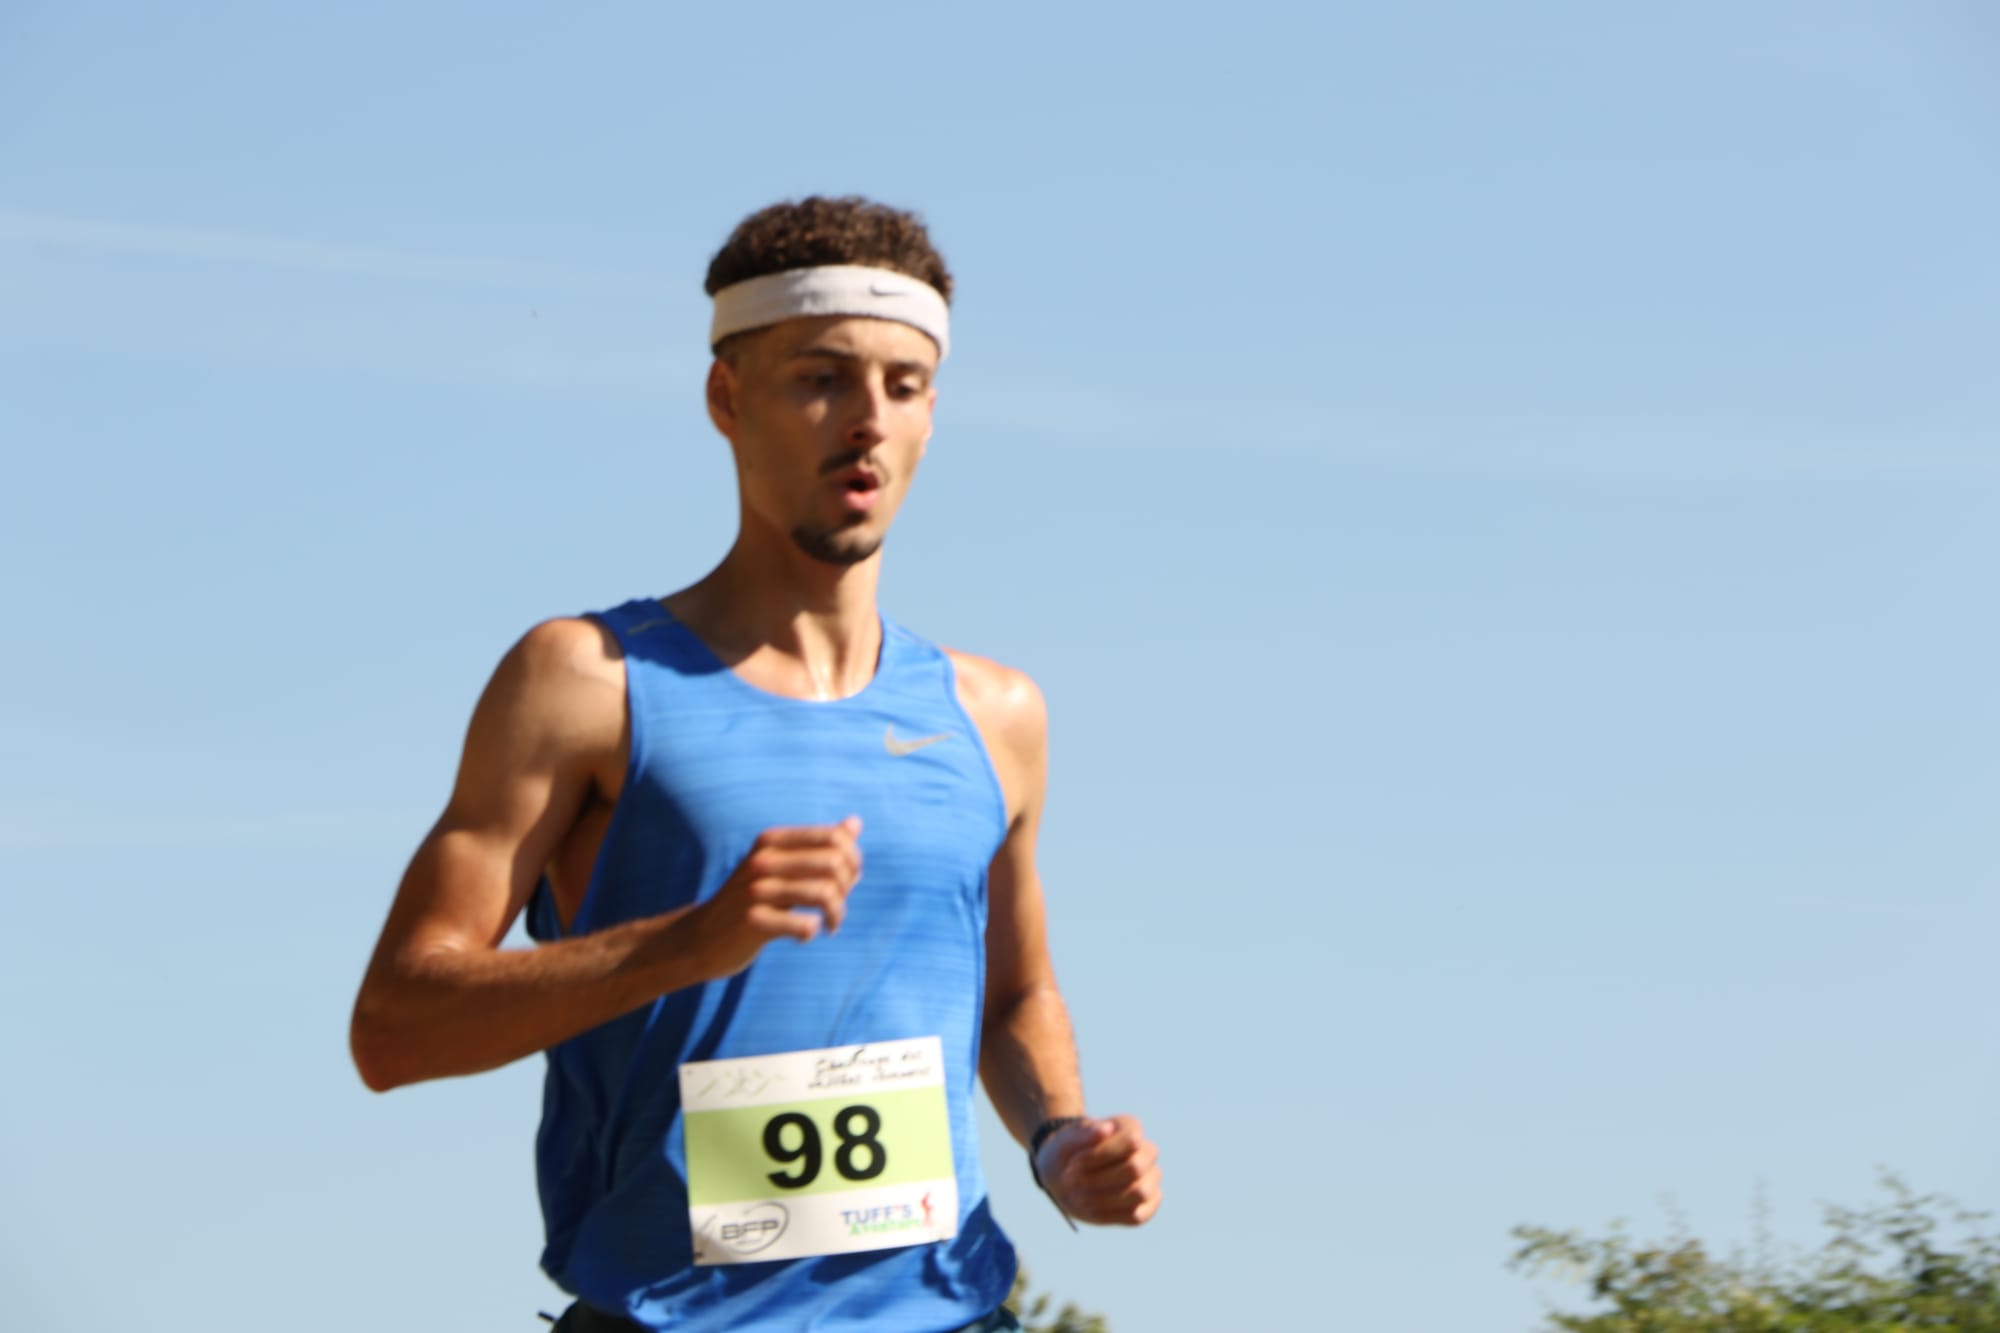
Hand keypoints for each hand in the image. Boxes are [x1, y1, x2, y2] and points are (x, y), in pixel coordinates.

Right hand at [683, 818, 862, 979]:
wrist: (701, 937)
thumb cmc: (750, 900)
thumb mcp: (780, 866)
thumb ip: (818, 846)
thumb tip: (856, 823)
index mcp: (771, 841)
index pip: (835, 839)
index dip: (852, 861)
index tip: (846, 882)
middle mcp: (763, 860)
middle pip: (835, 864)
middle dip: (847, 889)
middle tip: (836, 908)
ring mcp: (755, 890)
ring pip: (825, 894)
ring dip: (836, 915)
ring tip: (830, 926)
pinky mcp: (753, 922)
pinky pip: (804, 925)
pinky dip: (812, 931)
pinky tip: (804, 935)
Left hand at [1033, 1114, 1161, 1225]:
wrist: (1063, 1176)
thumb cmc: (1068, 1153)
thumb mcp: (1066, 1140)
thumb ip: (1084, 1133)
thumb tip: (1106, 1129)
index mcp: (1130, 1128)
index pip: (1130, 1141)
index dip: (1099, 1156)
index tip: (1072, 1164)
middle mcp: (1146, 1152)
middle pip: (1135, 1168)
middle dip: (1098, 1180)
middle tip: (1070, 1183)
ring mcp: (1149, 1179)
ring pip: (1139, 1193)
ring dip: (1104, 1199)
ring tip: (1078, 1198)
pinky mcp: (1146, 1204)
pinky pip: (1138, 1216)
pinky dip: (1111, 1215)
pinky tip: (1090, 1209)